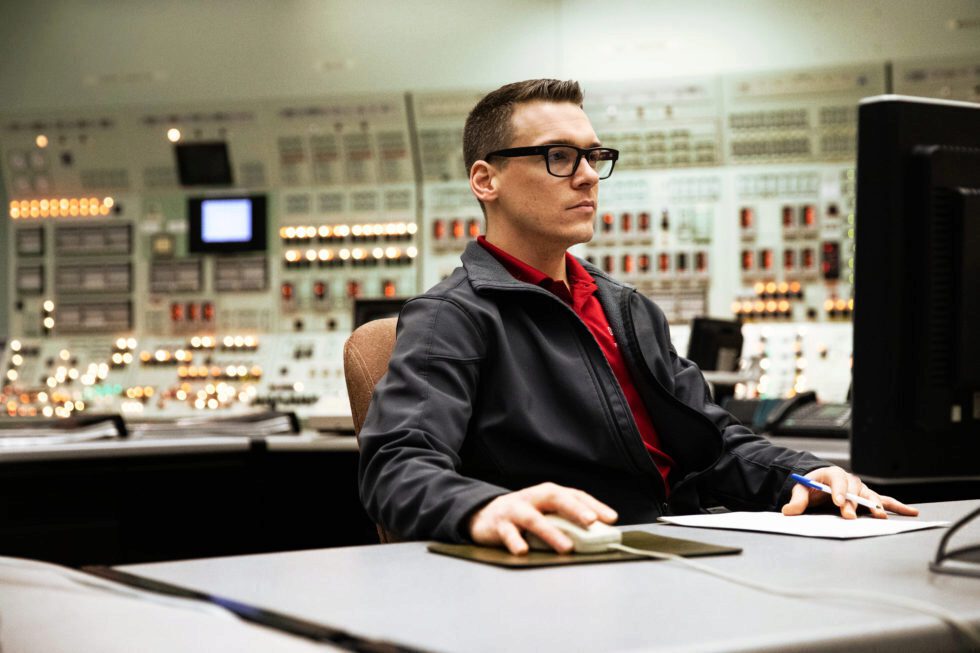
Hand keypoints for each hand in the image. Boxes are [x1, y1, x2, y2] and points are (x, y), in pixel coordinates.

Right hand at [468, 482, 617, 554]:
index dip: (593, 505)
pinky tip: (523, 551)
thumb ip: (565, 521)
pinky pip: (508, 534)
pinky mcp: (499, 525)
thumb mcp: (544, 513)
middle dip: (575, 509)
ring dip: (550, 532)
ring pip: (533, 519)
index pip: (574, 495)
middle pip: (555, 498)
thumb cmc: (523, 515)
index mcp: (547, 493)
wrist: (483, 514)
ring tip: (566, 547)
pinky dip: (515, 542)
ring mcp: (515, 510)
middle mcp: (532, 498)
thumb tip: (596, 536)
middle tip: (592, 522)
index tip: (611, 518)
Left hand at [781, 466, 918, 518]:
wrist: (819, 485)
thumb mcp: (801, 489)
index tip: (839, 502)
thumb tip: (789, 510)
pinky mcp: (867, 498)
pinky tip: (910, 512)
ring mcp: (860, 489)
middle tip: (851, 516)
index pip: (837, 480)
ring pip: (870, 496)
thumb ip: (797, 499)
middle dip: (854, 503)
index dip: (839, 491)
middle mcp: (849, 480)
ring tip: (880, 515)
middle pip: (854, 491)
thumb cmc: (811, 486)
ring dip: (876, 505)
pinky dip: (897, 506)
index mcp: (832, 475)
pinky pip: (884, 501)